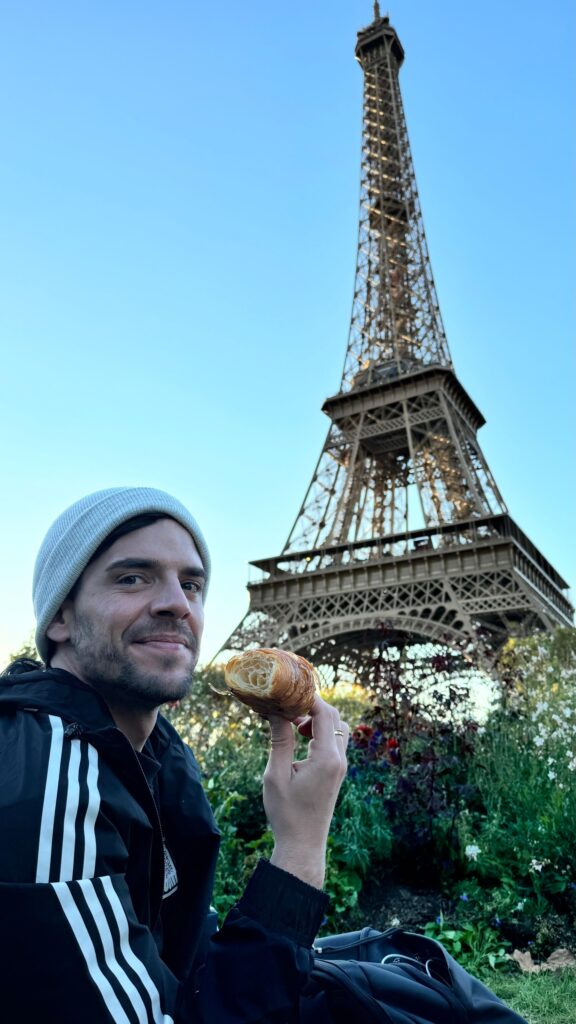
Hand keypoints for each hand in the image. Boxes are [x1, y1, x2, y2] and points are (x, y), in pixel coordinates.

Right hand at [263, 696, 348, 888]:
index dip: (307, 698)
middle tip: (287, 707)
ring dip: (317, 720)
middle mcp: (339, 759)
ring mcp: (341, 766)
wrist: (303, 845)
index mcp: (326, 757)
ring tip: (291, 725)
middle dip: (311, 707)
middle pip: (334, 717)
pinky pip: (335, 741)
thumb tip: (275, 710)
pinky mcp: (337, 772)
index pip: (324, 713)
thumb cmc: (287, 813)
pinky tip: (299, 738)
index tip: (287, 691)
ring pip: (337, 728)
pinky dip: (320, 732)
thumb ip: (279, 740)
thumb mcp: (276, 774)